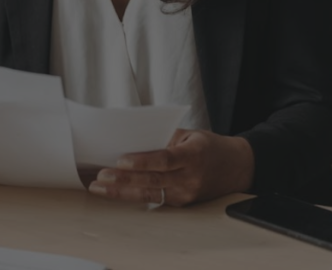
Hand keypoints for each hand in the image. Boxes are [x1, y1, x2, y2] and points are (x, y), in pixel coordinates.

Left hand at [88, 129, 254, 206]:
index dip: (142, 161)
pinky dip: (133, 195)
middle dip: (123, 179)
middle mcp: (190, 178)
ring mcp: (186, 193)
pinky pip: (154, 199)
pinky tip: (114, 192)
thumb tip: (131, 140)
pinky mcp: (182, 203)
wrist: (238, 167)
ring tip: (99, 188)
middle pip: (153, 180)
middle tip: (101, 176)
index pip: (164, 160)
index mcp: (193, 155)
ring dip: (122, 192)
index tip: (120, 160)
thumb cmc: (208, 147)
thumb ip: (163, 138)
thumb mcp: (189, 134)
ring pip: (150, 194)